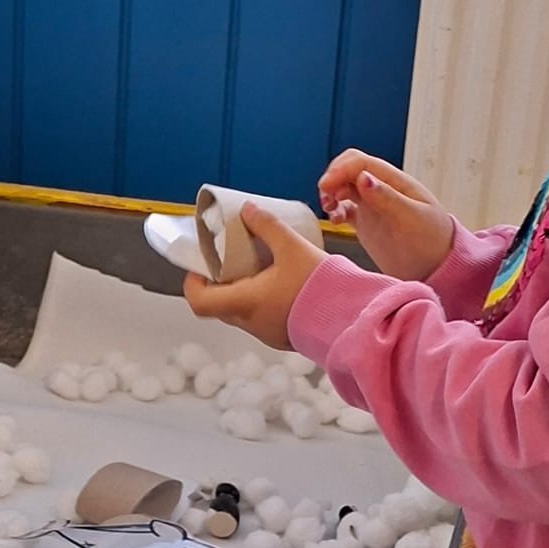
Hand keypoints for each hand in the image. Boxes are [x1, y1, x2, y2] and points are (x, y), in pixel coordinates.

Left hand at [184, 202, 327, 349]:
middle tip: (233, 259)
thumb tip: (247, 210)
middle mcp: (251, 323)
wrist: (355, 317)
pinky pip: (263, 318)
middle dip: (221, 282)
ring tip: (261, 267)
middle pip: (219, 305)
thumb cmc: (322, 286)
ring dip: (244, 291)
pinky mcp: (284, 337)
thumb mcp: (292, 247)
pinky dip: (263, 302)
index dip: (194, 282)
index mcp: (245, 303)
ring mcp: (267, 334)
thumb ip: (267, 226)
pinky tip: (282, 284)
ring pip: (242, 312)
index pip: (199, 301)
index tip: (203, 265)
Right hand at [317, 151, 453, 281]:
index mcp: (395, 181)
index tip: (326, 186)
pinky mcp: (367, 223)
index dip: (340, 169)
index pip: (361, 163)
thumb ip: (387, 198)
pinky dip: (335, 211)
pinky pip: (345, 209)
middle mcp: (382, 189)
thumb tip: (363, 178)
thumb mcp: (412, 218)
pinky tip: (335, 220)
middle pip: (348, 170)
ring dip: (331, 192)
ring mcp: (373, 205)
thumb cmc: (433, 241)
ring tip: (328, 208)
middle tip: (325, 196)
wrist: (438, 267)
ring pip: (344, 187)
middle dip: (332, 178)